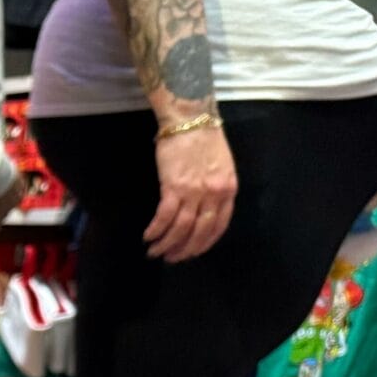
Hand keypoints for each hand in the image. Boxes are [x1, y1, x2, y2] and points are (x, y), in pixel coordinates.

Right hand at [146, 122, 235, 262]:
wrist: (190, 119)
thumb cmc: (204, 139)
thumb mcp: (220, 166)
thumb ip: (215, 188)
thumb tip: (202, 209)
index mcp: (228, 189)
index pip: (219, 226)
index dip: (204, 244)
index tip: (191, 252)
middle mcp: (214, 194)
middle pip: (199, 232)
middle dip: (184, 250)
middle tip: (171, 257)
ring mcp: (195, 192)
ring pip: (181, 229)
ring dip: (167, 244)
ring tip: (155, 251)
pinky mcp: (174, 187)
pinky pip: (165, 217)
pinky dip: (156, 230)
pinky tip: (148, 236)